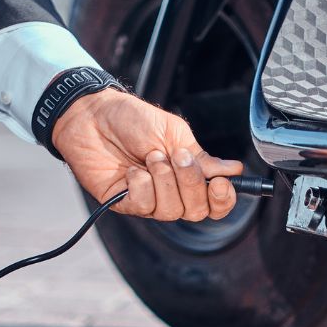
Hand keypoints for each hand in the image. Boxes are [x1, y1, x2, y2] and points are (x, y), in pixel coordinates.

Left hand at [52, 89, 244, 221]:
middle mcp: (171, 193)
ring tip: (150, 157)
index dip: (224, 200)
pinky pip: (144, 206)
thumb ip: (201, 157)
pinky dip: (141, 185)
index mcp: (189, 175)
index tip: (220, 183)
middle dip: (191, 184)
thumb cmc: (133, 120)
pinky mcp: (124, 203)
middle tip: (176, 156)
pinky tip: (131, 169)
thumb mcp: (174, 133)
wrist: (94, 115)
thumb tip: (233, 171)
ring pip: (171, 211)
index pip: (215, 203)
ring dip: (164, 180)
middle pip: (197, 211)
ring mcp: (148, 200)